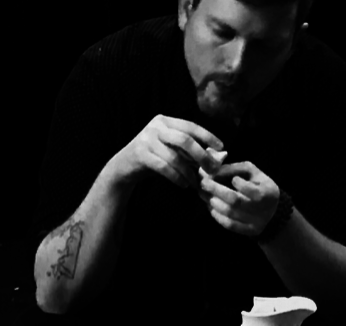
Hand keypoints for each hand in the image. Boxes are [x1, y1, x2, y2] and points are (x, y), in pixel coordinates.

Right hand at [102, 115, 227, 188]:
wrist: (124, 167)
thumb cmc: (154, 158)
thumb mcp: (171, 149)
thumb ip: (190, 150)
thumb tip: (217, 156)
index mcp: (165, 121)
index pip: (191, 126)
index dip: (208, 136)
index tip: (222, 146)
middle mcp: (155, 127)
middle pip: (185, 140)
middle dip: (201, 156)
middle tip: (212, 169)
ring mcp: (146, 139)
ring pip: (175, 157)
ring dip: (189, 172)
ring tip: (195, 182)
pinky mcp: (140, 154)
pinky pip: (164, 167)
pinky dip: (177, 177)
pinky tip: (184, 184)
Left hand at [198, 161, 280, 236]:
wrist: (272, 211)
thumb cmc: (258, 185)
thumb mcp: (252, 172)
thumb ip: (233, 168)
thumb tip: (212, 169)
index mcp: (268, 193)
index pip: (252, 191)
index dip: (240, 185)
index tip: (232, 179)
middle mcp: (263, 210)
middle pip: (235, 201)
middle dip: (216, 190)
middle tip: (203, 182)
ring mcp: (256, 223)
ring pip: (229, 213)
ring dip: (213, 202)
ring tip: (204, 193)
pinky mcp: (249, 231)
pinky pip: (229, 225)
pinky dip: (217, 215)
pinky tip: (211, 206)